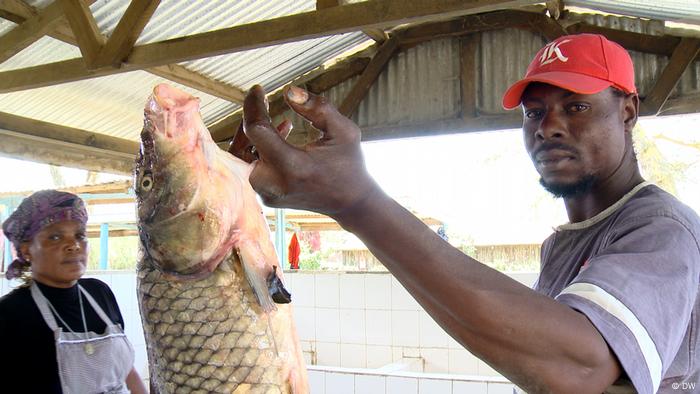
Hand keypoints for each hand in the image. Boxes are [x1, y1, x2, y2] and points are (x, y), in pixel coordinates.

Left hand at [241, 85, 377, 217]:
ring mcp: (268, 194)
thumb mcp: (344, 130)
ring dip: (254, 136)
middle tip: (264, 103)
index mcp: (292, 166)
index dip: (253, 106)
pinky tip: (281, 135)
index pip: (256, 130)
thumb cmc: (349, 164)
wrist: (351, 203)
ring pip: (242, 159)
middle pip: (241, 146)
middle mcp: (274, 184)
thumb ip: (318, 108)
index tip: (258, 89)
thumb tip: (288, 91)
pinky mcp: (267, 198)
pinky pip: (251, 169)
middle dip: (250, 121)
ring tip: (278, 122)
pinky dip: (259, 149)